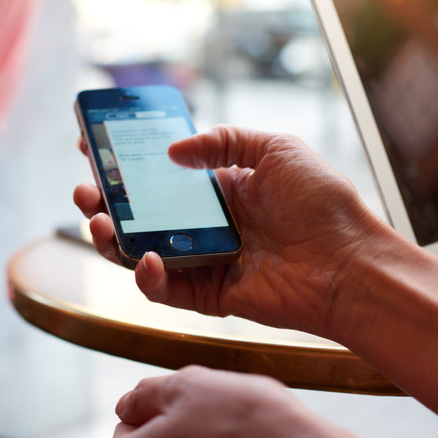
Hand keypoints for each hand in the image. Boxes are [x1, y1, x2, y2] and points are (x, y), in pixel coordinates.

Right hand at [73, 126, 392, 337]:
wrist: (351, 262)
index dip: (124, 162)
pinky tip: (145, 258)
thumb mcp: (275, 150)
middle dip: (105, 200)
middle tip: (86, 188)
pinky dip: (146, 276)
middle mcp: (205, 224)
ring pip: (141, 251)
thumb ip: (223, 142)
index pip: (159, 174)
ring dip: (112, 237)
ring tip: (100, 219)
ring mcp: (203, 260)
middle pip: (140, 214)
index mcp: (219, 188)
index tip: (92, 146)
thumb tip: (171, 151)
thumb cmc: (323, 203)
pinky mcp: (207, 295)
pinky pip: (163, 289)